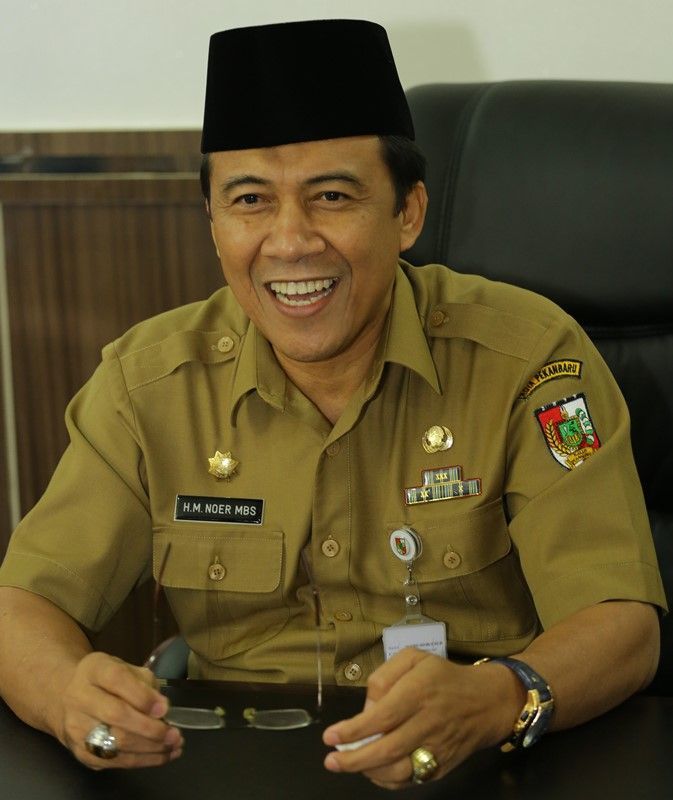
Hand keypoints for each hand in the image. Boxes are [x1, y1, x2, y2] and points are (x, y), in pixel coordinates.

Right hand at [57, 651, 182, 768]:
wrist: (65, 697)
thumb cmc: (104, 681)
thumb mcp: (124, 668)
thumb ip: (144, 683)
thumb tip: (162, 707)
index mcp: (94, 670)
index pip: (117, 680)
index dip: (142, 696)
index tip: (164, 708)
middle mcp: (79, 697)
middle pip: (116, 715)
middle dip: (149, 728)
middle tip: (174, 734)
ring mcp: (76, 727)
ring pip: (115, 743)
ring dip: (150, 748)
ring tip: (173, 746)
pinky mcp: (79, 751)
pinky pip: (112, 761)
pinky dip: (140, 761)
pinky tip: (161, 756)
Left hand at [323, 648, 519, 789]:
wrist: (487, 701)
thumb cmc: (444, 677)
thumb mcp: (414, 659)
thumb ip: (385, 675)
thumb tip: (368, 706)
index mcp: (419, 692)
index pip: (382, 716)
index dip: (354, 730)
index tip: (330, 736)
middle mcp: (428, 722)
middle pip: (388, 749)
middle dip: (354, 759)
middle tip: (331, 761)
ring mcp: (437, 748)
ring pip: (399, 771)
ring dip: (369, 772)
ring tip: (349, 765)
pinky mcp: (443, 766)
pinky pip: (412, 780)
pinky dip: (389, 782)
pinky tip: (373, 772)